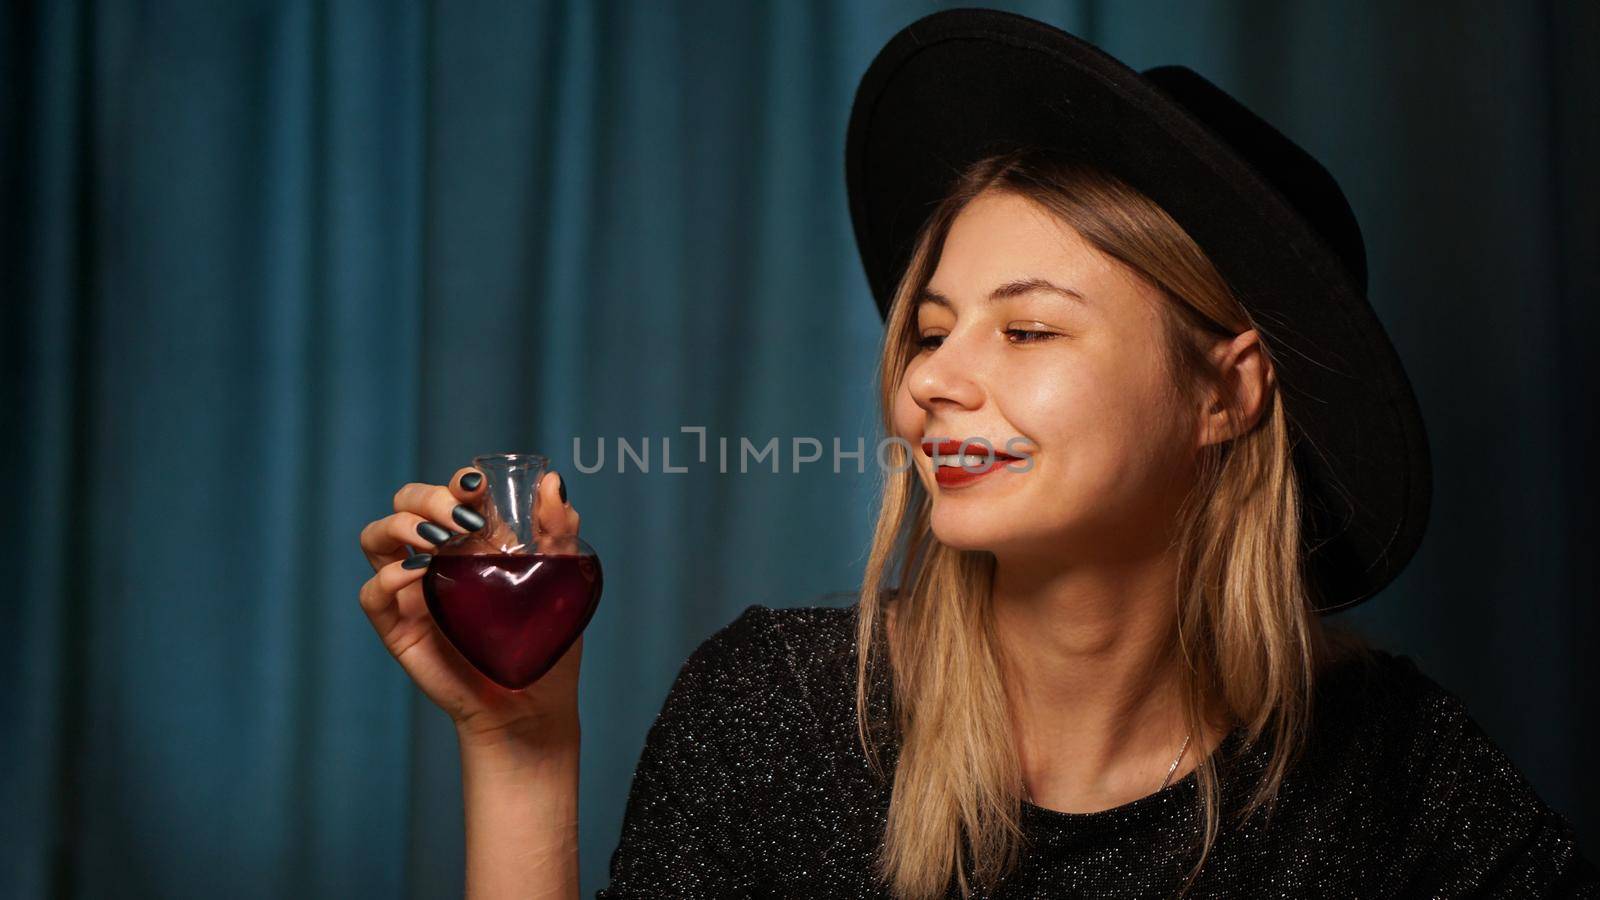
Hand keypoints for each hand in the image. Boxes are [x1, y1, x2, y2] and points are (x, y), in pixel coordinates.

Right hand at [357, 465, 583, 742]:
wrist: (533, 705)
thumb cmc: (545, 643)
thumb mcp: (561, 580)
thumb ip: (556, 531)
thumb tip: (551, 481)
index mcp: (473, 541)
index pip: (450, 494)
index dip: (457, 482)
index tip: (477, 485)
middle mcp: (436, 558)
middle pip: (405, 504)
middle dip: (428, 498)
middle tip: (461, 520)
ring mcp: (413, 591)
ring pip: (376, 537)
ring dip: (401, 526)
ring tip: (437, 541)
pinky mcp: (398, 628)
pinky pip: (372, 593)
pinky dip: (389, 577)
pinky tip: (421, 576)